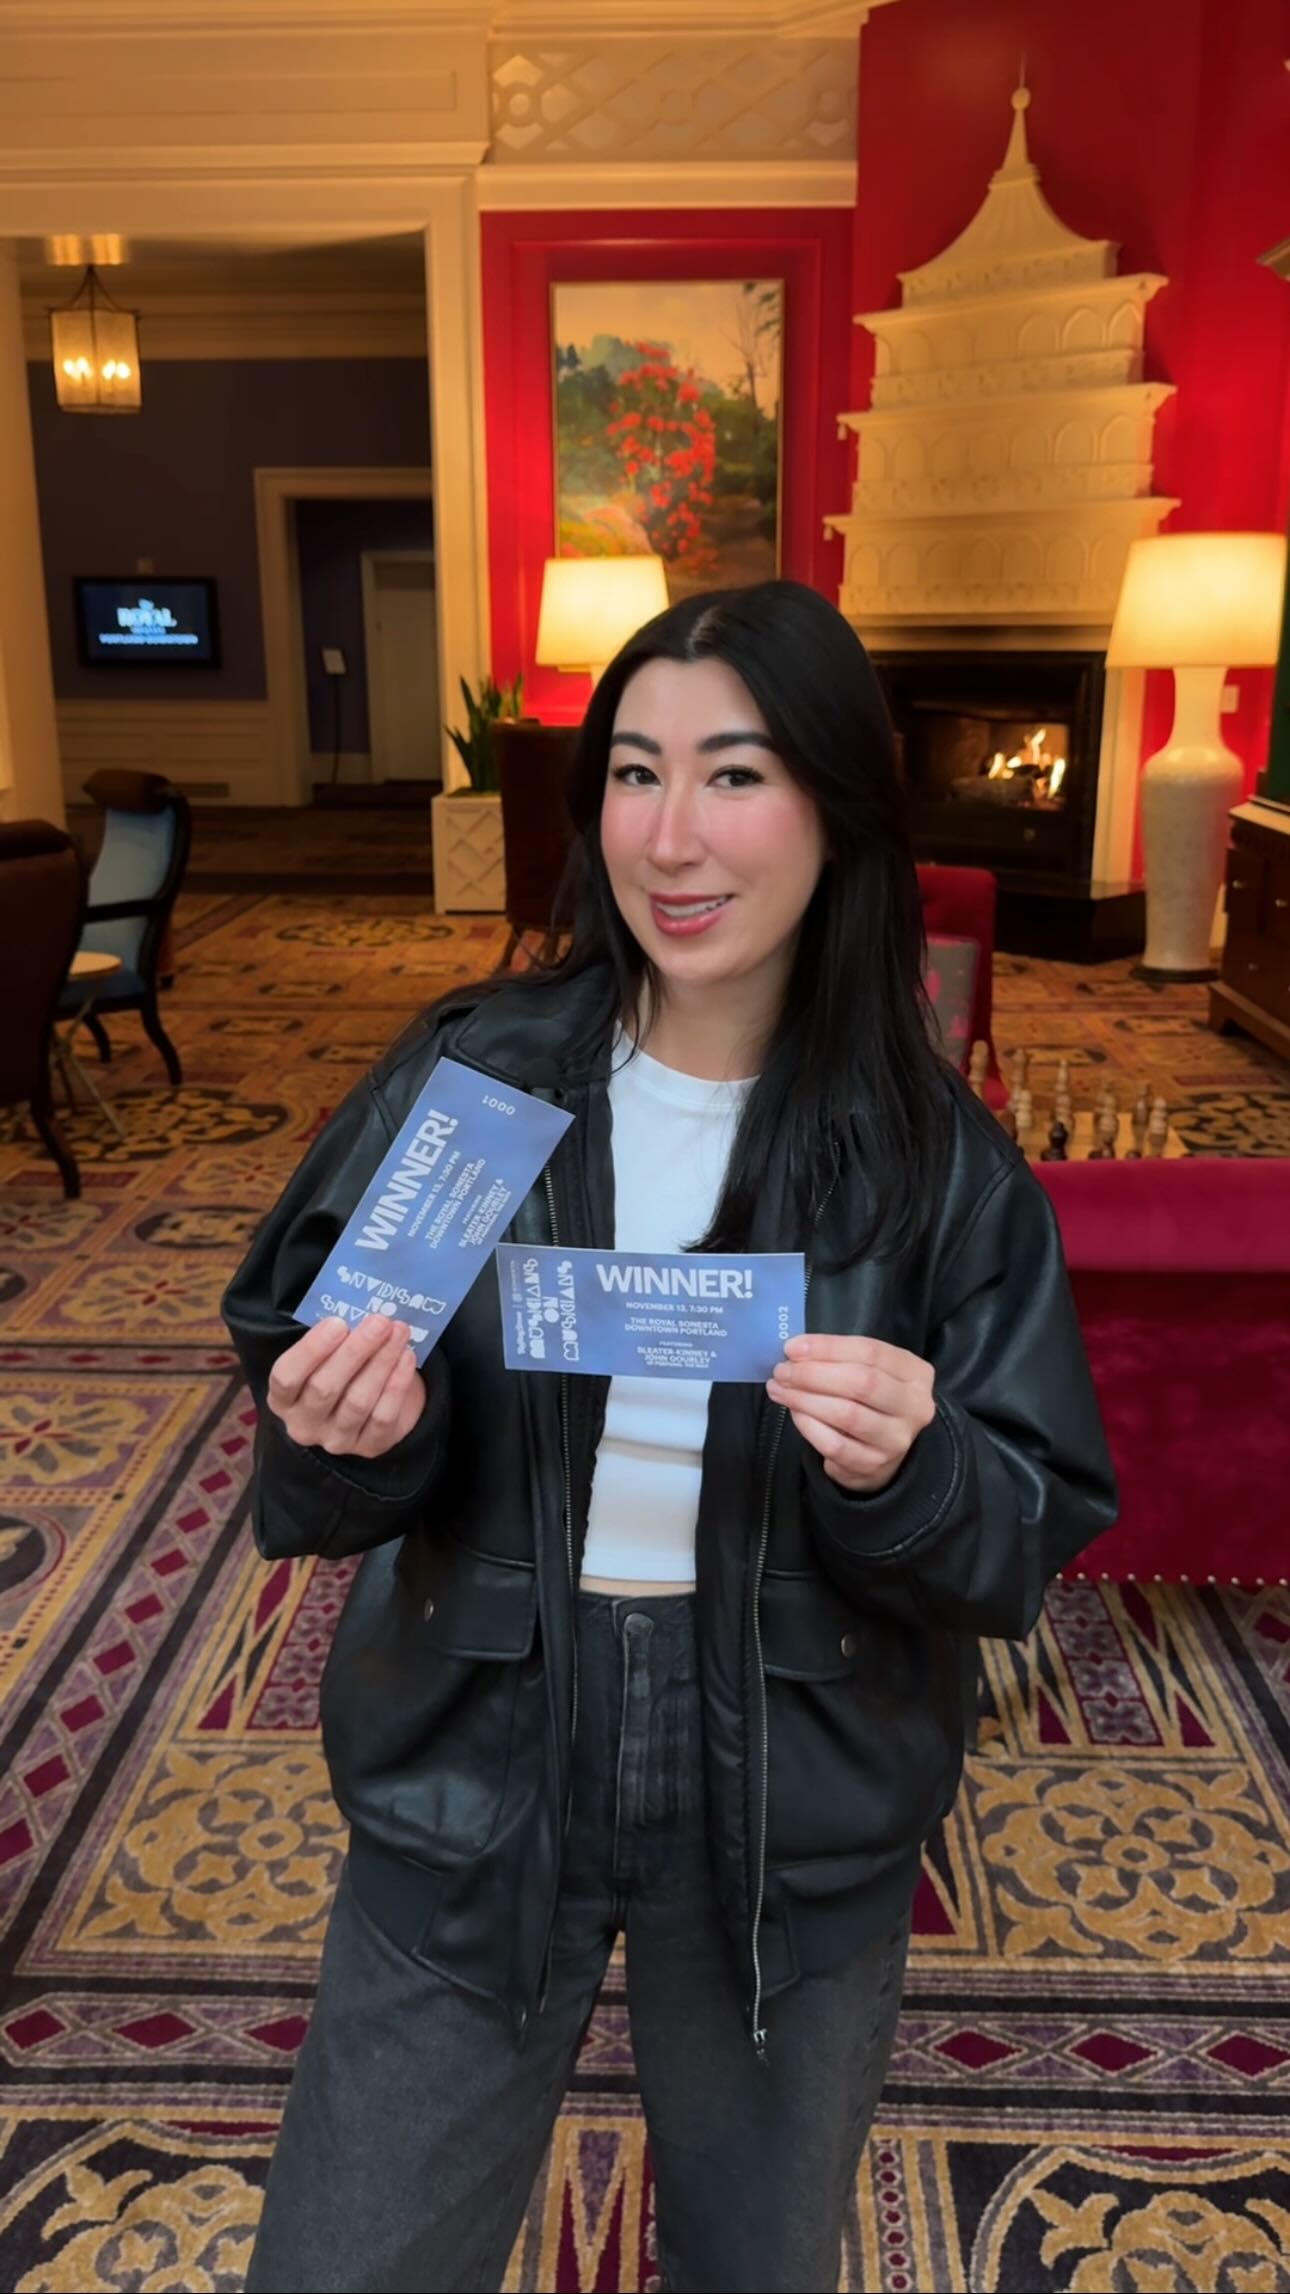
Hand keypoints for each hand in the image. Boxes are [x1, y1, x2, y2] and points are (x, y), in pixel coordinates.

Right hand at [267, 1314, 426, 1459]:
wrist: (369, 1404)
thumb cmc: (340, 1368)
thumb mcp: (325, 1354)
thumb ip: (332, 1337)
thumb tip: (359, 1314)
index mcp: (283, 1399)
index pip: (286, 1377)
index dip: (311, 1350)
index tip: (338, 1322)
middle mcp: (304, 1424)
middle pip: (324, 1389)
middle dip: (355, 1351)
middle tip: (380, 1322)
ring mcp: (336, 1440)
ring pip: (358, 1402)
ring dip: (381, 1362)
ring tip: (398, 1332)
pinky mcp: (369, 1447)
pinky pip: (384, 1417)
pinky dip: (397, 1385)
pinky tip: (407, 1357)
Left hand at [767, 1334, 934, 1493]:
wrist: (881, 1450)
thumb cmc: (870, 1400)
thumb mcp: (869, 1371)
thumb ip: (840, 1358)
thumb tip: (796, 1350)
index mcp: (916, 1374)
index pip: (871, 1352)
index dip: (828, 1348)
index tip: (792, 1348)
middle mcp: (915, 1407)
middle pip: (862, 1382)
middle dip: (814, 1374)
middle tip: (783, 1371)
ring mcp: (896, 1440)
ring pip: (847, 1414)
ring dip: (806, 1399)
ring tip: (781, 1390)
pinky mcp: (873, 1465)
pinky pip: (834, 1445)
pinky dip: (808, 1426)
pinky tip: (794, 1413)